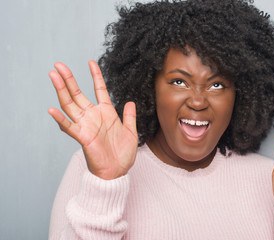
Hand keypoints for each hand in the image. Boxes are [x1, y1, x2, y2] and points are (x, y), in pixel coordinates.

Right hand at [48, 61, 137, 179]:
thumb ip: (130, 116)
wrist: (117, 172)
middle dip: (68, 79)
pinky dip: (60, 119)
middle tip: (59, 65)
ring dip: (61, 90)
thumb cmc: (123, 154)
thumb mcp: (131, 131)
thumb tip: (131, 101)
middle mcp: (93, 116)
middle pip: (78, 93)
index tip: (91, 62)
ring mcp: (86, 126)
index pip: (99, 89)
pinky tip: (52, 109)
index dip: (96, 75)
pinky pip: (69, 127)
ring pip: (70, 105)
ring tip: (53, 75)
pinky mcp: (83, 138)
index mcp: (106, 112)